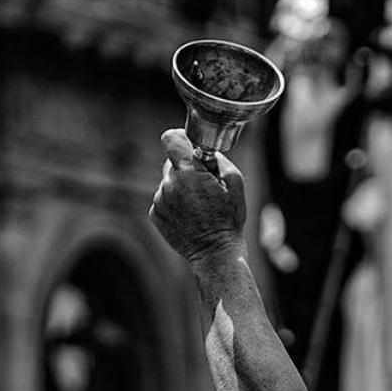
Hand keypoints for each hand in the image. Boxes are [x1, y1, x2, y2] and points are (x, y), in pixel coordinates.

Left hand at [151, 129, 247, 263]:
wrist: (215, 252)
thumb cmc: (229, 218)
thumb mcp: (235, 182)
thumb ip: (219, 159)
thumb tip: (205, 151)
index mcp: (188, 172)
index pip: (170, 139)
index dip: (180, 138)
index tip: (189, 145)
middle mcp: (169, 184)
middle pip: (172, 163)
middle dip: (187, 169)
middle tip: (204, 186)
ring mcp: (160, 200)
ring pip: (168, 182)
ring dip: (180, 187)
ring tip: (198, 205)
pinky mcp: (155, 214)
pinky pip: (164, 199)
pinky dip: (174, 203)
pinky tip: (189, 215)